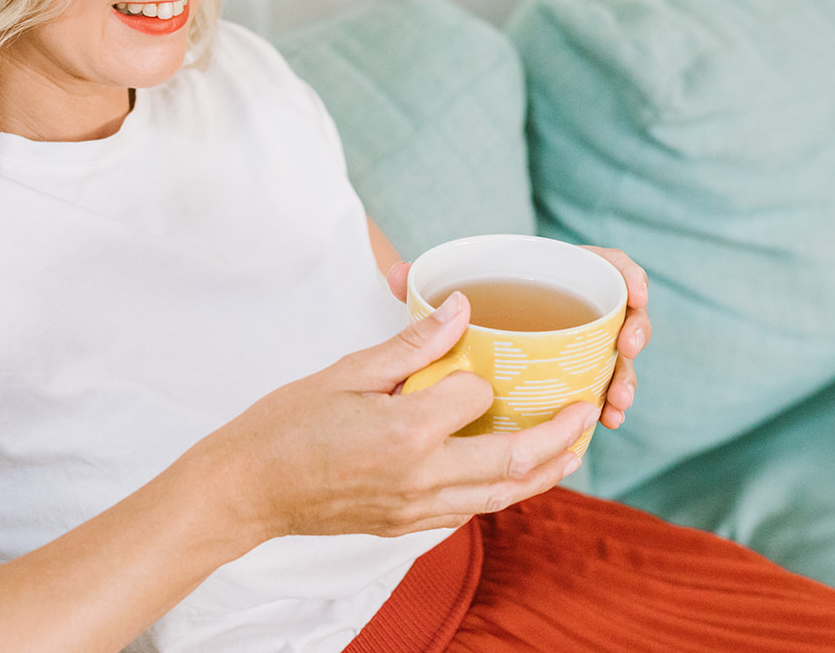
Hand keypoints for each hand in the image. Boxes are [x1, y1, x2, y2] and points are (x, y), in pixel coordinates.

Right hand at [203, 293, 597, 541]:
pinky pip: (469, 513)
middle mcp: (421, 480)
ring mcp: (416, 511)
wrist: (247, 489)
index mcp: (406, 433)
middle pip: (512, 463)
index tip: (480, 356)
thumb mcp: (348, 372)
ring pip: (499, 498)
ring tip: (571, 449)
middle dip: (557, 438)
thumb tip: (462, 307)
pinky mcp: (407, 527)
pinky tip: (510, 474)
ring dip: (542, 474)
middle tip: (586, 411)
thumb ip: (412, 344)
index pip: (475, 399)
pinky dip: (499, 493)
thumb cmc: (286, 425)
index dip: (482, 376)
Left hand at [384, 245, 650, 430]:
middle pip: (619, 315)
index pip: (603, 266)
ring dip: (624, 378)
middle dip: (634, 334)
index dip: (626, 275)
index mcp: (551, 276)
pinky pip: (600, 389)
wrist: (457, 340)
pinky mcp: (573, 379)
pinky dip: (606, 404)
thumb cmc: (454, 308)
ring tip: (615, 403)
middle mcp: (571, 310)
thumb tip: (398, 273)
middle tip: (628, 350)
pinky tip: (605, 423)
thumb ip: (423, 283)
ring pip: (615, 359)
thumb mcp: (439, 297)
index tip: (634, 294)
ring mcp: (576, 346)